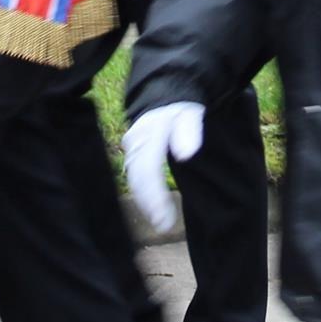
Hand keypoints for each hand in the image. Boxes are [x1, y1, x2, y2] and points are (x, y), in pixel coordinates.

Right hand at [123, 103, 205, 232]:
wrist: (163, 95)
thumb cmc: (180, 108)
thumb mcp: (189, 114)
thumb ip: (189, 131)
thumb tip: (186, 154)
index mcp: (150, 132)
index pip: (148, 168)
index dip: (154, 195)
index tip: (164, 216)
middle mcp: (135, 141)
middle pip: (138, 177)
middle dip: (149, 204)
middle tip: (164, 226)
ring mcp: (131, 147)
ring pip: (134, 179)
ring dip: (145, 202)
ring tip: (161, 222)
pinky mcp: (132, 153)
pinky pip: (134, 176)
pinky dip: (142, 194)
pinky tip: (152, 209)